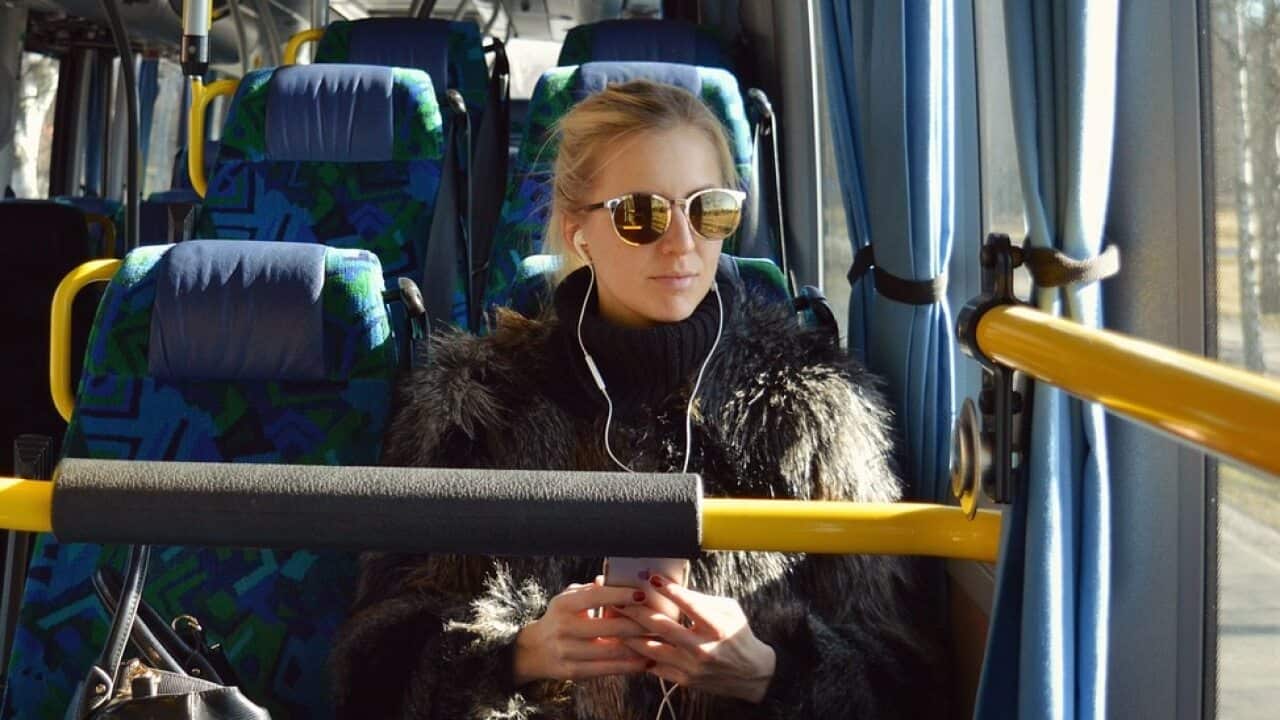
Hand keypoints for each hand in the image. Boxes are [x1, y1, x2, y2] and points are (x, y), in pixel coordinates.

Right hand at [512, 576, 653, 685]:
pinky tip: (645, 661)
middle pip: (608, 626)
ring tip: (659, 642)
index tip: (642, 594)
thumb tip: (616, 577)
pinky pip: (606, 669)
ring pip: (611, 650)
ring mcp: (568, 651)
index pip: (595, 597)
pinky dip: (628, 666)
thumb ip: (591, 590)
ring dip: (638, 647)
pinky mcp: (573, 671)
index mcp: (564, 605)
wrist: (533, 651)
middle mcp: (564, 628)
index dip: (620, 595)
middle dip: (638, 625)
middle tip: (661, 622)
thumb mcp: (569, 599)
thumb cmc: (560, 618)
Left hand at [616, 575, 776, 703]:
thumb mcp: (729, 611)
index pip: (690, 605)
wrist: (752, 674)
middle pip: (663, 627)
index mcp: (718, 627)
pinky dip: (640, 655)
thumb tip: (672, 588)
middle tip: (619, 599)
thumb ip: (702, 600)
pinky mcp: (685, 680)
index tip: (651, 577)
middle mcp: (704, 649)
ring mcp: (692, 667)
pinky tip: (626, 643)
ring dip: (631, 634)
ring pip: (653, 649)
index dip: (670, 590)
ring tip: (615, 622)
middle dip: (638, 611)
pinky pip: (656, 667)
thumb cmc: (738, 635)